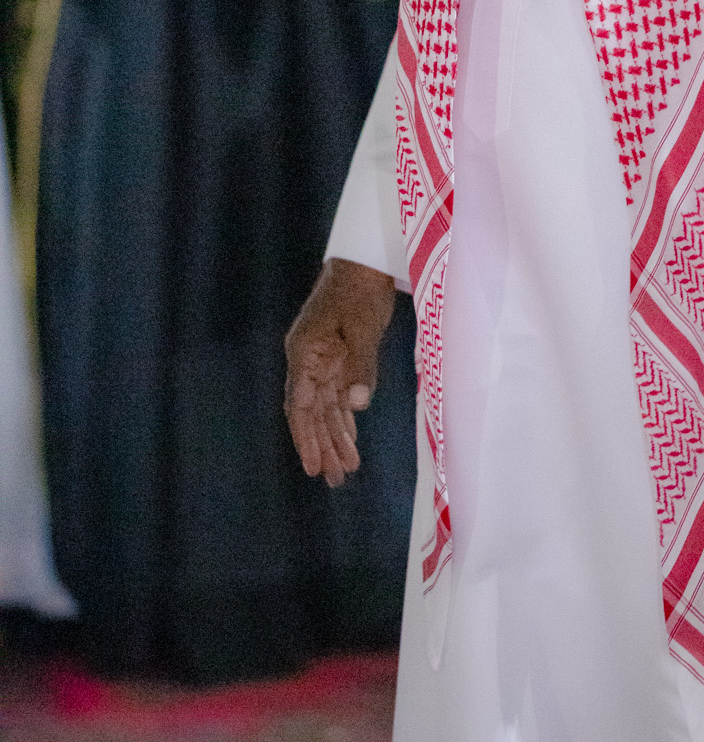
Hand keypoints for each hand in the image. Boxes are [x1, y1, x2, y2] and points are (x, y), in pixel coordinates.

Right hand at [284, 258, 395, 486]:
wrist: (365, 260)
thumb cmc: (360, 288)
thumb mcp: (362, 326)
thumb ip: (360, 366)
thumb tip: (356, 406)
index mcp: (304, 352)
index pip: (299, 405)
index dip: (306, 438)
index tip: (314, 466)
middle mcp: (309, 361)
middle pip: (311, 413)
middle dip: (322, 447)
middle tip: (334, 480)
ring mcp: (324, 361)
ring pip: (326, 409)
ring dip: (336, 438)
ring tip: (346, 471)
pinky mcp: (341, 359)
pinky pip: (339, 397)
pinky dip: (345, 420)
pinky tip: (351, 441)